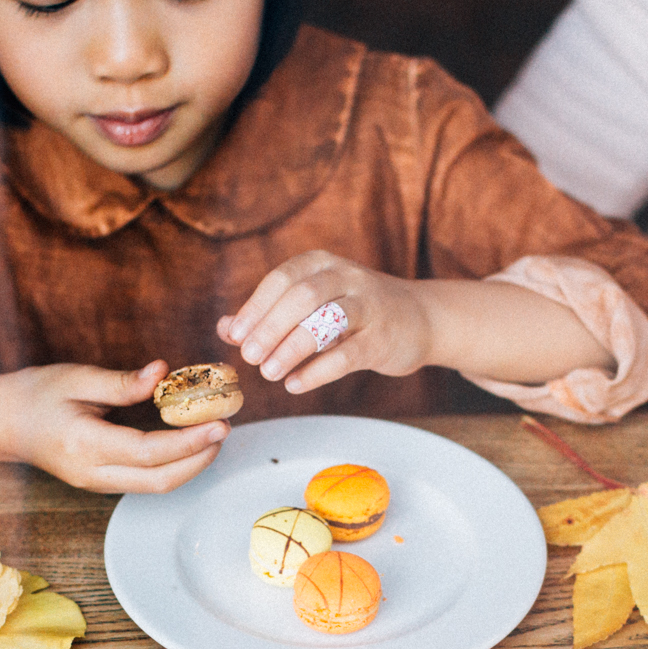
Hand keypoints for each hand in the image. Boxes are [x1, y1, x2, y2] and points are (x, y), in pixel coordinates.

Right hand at [0, 361, 227, 492]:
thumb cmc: (36, 395)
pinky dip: (174, 466)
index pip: (148, 452)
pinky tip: (190, 444)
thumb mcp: (75, 378)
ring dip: (191, 465)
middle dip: (199, 460)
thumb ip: (122, 382)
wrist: (3, 423)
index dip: (188, 442)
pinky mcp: (102, 483)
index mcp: (84, 445)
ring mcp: (96, 484)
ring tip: (213, 435)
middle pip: (159, 481)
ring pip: (155, 486)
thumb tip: (162, 372)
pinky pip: (146, 482)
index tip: (218, 424)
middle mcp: (92, 473)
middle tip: (224, 429)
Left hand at [217, 251, 430, 394]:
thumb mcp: (316, 303)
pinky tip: (294, 384)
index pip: (282, 278)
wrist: (422, 319)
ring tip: (268, 373)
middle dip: (270, 326)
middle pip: (302, 295)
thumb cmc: (358, 312)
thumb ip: (271, 313)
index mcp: (323, 264)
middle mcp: (347, 277)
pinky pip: (347, 354)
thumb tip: (225, 327)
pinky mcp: (383, 337)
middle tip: (249, 356)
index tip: (235, 336)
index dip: (255, 307)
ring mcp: (369, 305)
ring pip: (326, 320)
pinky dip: (317, 371)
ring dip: (292, 347)